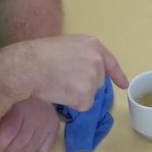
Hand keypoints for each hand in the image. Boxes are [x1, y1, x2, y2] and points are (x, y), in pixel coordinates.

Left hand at [0, 97, 59, 151]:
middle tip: (1, 148)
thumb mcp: (4, 106)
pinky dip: (33, 151)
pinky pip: (42, 150)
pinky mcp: (55, 129)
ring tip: (11, 147)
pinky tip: (27, 143)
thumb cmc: (16, 99)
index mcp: (20, 108)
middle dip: (7, 150)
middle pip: (19, 144)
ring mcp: (48, 124)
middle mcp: (36, 117)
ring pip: (30, 149)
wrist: (39, 88)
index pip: (9, 132)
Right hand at [7, 35, 127, 111]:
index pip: (110, 62)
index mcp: (92, 45)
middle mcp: (97, 61)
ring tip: (58, 83)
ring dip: (76, 94)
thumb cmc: (39, 55)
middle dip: (83, 84)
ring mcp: (93, 79)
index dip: (117, 75)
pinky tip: (59, 92)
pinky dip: (71, 104)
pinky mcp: (86, 96)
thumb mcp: (66, 46)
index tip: (123, 85)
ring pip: (89, 95)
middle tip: (61, 78)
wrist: (28, 66)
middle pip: (97, 82)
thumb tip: (83, 72)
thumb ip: (81, 56)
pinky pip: (82, 106)